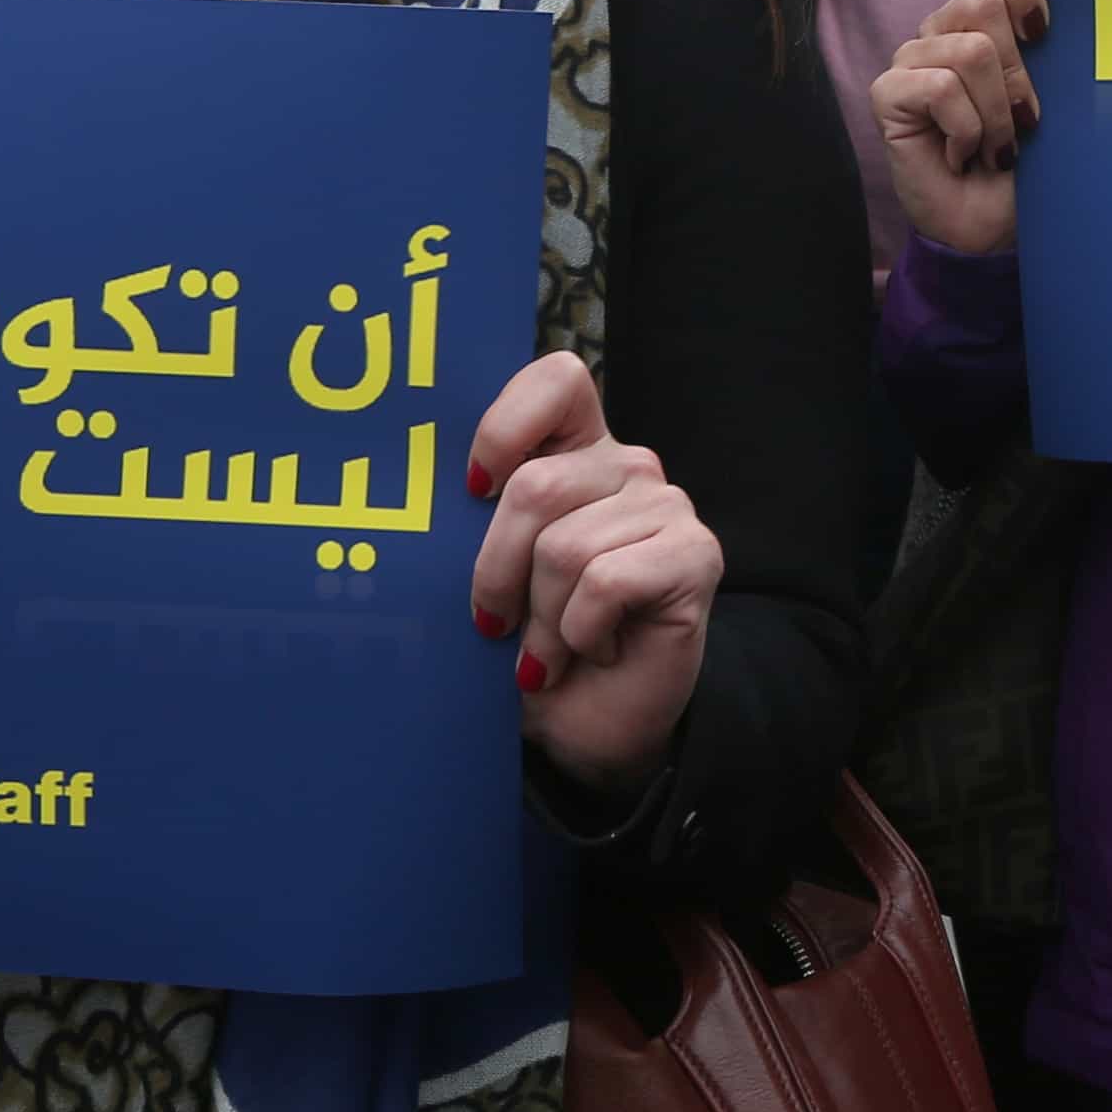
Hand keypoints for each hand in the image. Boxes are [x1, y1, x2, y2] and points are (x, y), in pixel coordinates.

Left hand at [465, 350, 724, 794]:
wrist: (587, 729)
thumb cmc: (527, 647)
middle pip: (535, 487)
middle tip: (497, 625)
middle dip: (497, 575)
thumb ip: (470, 528)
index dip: (505, 425)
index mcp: (573, 452)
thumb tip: (416, 509)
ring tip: (551, 651)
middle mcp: (624, 466)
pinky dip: (581, 635)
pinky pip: (606, 583)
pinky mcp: (695, 554)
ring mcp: (665, 506)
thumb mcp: (485, 579)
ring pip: (565, 547)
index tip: (472, 490)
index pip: (556, 382)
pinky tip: (596, 649)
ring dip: (542, 623)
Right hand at [873, 0, 1044, 254]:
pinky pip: (941, 87)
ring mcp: (913, 55)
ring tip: (999, 145)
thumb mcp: (1064, 93)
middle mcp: (946, 23)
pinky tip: (965, 154)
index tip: (1044, 30)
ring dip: (1000, 111)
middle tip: (1024, 119)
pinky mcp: (889, 92)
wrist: (1001, 228)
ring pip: (971, 48)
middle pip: (985, 0)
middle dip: (1020, 71)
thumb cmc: (1038, 159)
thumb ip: (1063, 42)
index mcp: (988, 11)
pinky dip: (968, 129)